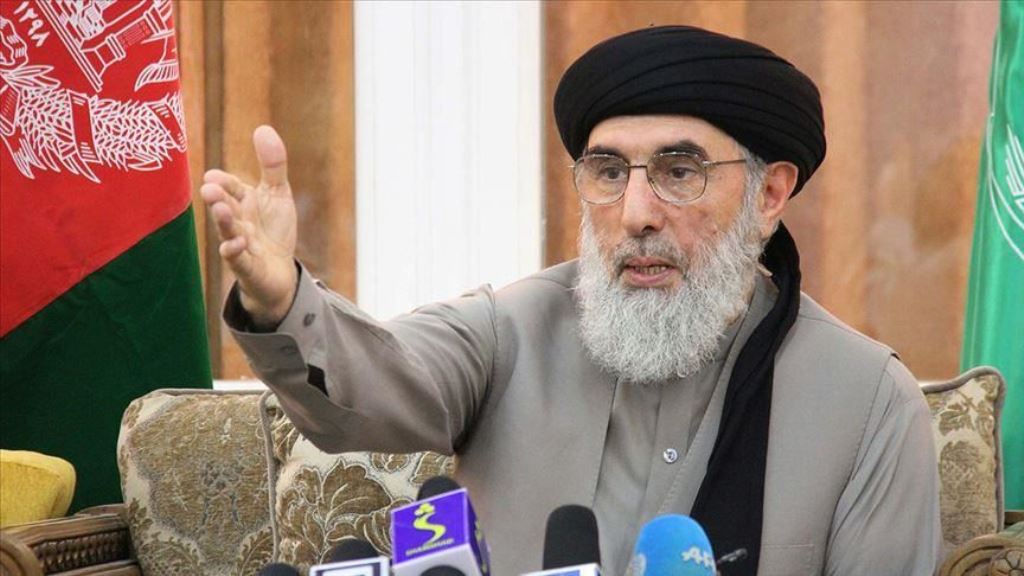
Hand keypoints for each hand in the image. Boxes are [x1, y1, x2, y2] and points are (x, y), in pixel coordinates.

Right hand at [200, 125, 297, 327]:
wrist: (279, 272)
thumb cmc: (273, 230)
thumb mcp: (278, 194)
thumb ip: (272, 164)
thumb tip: (263, 127)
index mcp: (242, 202)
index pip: (231, 188)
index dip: (224, 183)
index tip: (213, 177)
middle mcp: (237, 222)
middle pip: (225, 208)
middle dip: (218, 199)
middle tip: (209, 189)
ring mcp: (240, 245)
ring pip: (229, 233)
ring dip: (224, 222)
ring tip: (220, 210)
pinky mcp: (247, 267)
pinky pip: (238, 260)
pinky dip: (234, 251)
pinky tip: (236, 243)